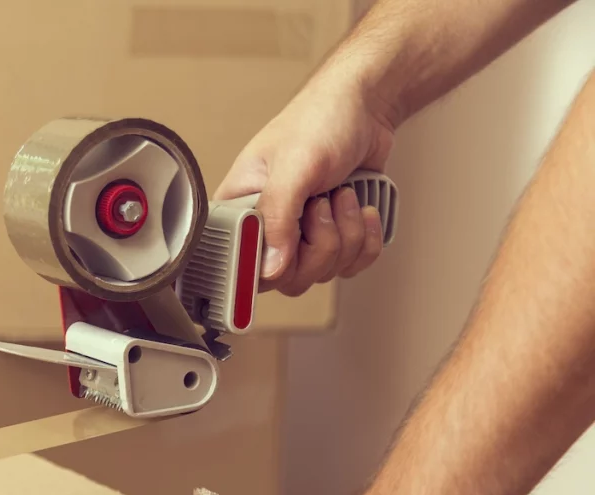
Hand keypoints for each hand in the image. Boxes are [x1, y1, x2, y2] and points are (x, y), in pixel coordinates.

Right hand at [214, 72, 398, 295]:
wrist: (366, 106)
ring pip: (323, 273)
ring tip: (343, 195)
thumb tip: (270, 268)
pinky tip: (362, 208)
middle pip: (288, 278)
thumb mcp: (294, 166)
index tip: (294, 240)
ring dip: (347, 235)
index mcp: (239, 208)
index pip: (241, 263)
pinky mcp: (333, 237)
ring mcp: (301, 235)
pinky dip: (365, 240)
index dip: (270, 263)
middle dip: (320, 244)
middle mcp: (266, 227)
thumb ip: (277, 216)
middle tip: (322, 204)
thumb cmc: (319, 120)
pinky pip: (350, 266)